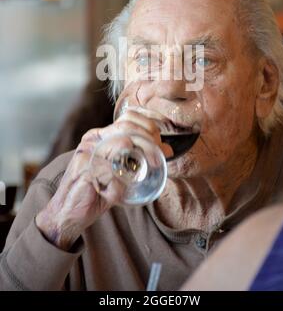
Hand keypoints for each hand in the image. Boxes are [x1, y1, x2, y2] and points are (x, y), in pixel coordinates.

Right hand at [36, 109, 171, 249]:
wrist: (66, 214)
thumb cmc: (95, 192)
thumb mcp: (118, 172)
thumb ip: (137, 160)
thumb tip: (167, 150)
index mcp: (99, 136)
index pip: (128, 117)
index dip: (149, 126)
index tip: (160, 143)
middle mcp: (92, 140)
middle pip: (128, 127)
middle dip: (149, 140)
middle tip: (160, 156)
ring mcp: (87, 153)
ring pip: (123, 143)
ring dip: (141, 156)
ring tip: (148, 168)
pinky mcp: (85, 170)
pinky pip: (112, 170)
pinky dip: (123, 181)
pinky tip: (121, 191)